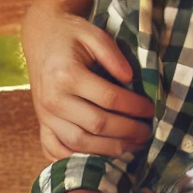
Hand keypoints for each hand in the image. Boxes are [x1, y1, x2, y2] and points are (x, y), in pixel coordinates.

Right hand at [23, 0, 153, 159]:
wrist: (41, 35)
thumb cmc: (72, 34)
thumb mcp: (94, 34)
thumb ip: (113, 55)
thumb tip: (130, 79)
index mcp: (67, 75)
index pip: (109, 99)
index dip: (134, 107)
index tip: (151, 108)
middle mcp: (53, 99)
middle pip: (96, 125)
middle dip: (127, 131)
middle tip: (147, 131)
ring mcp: (44, 114)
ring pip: (78, 143)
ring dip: (108, 149)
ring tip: (132, 145)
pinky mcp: (41, 123)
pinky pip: (55, 149)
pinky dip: (76, 159)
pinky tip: (99, 158)